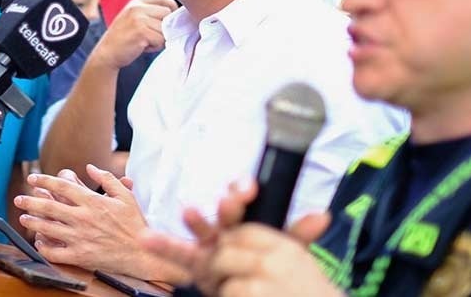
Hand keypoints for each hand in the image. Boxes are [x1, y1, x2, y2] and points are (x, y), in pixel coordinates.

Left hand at [27, 168, 133, 247]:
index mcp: (92, 202)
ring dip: (33, 222)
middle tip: (19, 198)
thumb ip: (106, 178)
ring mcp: (80, 238)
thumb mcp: (125, 195)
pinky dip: (44, 247)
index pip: (62, 186)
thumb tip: (90, 168)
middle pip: (49, 206)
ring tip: (24, 218)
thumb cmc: (135, 224)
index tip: (34, 178)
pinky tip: (39, 241)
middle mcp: (83, 218)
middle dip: (30, 201)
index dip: (45, 180)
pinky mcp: (80, 256)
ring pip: (48, 228)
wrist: (143, 252)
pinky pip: (55, 252)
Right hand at [90, 0, 177, 69]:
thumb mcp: (133, 18)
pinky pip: (160, 39)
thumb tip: (174, 14)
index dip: (171, 7)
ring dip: (159, 39)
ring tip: (146, 42)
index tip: (169, 19)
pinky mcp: (141, 32)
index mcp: (136, 3)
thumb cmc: (124, 39)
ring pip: (165, 28)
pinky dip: (155, 46)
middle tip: (153, 36)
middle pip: (167, 13)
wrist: (107, 53)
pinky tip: (143, 47)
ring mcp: (138, 19)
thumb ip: (149, 13)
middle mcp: (137, 8)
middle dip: (165, 27)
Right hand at [142, 180, 332, 294]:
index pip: (242, 198)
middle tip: (232, 199)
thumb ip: (296, 234)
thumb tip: (322, 216)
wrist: (250, 284)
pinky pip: (178, 253)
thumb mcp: (281, 249)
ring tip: (189, 211)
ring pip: (202, 228)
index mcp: (244, 219)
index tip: (248, 186)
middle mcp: (223, 226)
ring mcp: (208, 243)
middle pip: (224, 211)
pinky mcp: (196, 263)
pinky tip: (148, 238)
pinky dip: (161, 245)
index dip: (242, 190)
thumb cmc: (261, 262)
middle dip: (227, 204)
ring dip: (197, 220)